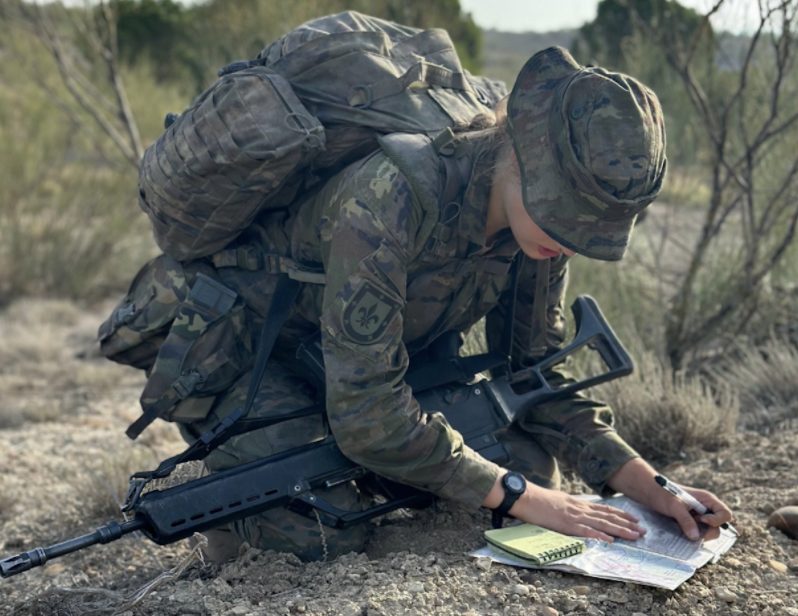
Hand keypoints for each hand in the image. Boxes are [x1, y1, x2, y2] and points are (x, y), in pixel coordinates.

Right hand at [483, 476, 645, 541]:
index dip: (621, 514)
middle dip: (627, 524)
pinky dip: (599, 536)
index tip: (634, 519)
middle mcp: (580, 509)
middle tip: (643, 530)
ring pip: (602, 524)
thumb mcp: (559, 501)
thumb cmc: (538, 500)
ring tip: (635, 536)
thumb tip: (579, 512)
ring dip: (620, 530)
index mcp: (578, 503)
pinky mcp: (566, 524)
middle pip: (608, 517)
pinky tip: (610, 540)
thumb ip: (571, 507)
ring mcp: (574, 516)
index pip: (604, 509)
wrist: (525, 496)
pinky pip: (586, 531)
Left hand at [653, 484, 732, 540]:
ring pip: (709, 532)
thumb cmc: (662, 494)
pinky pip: (698, 533)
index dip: (717, 520)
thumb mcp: (674, 506)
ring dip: (699, 535)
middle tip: (691, 531)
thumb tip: (696, 537)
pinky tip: (682, 532)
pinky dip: (693, 535)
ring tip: (684, 529)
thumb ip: (685, 520)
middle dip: (708, 532)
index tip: (701, 520)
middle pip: (719, 527)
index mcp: (707, 499)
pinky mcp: (691, 524)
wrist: (649, 493)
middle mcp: (706, 509)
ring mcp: (699, 517)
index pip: (725, 514)